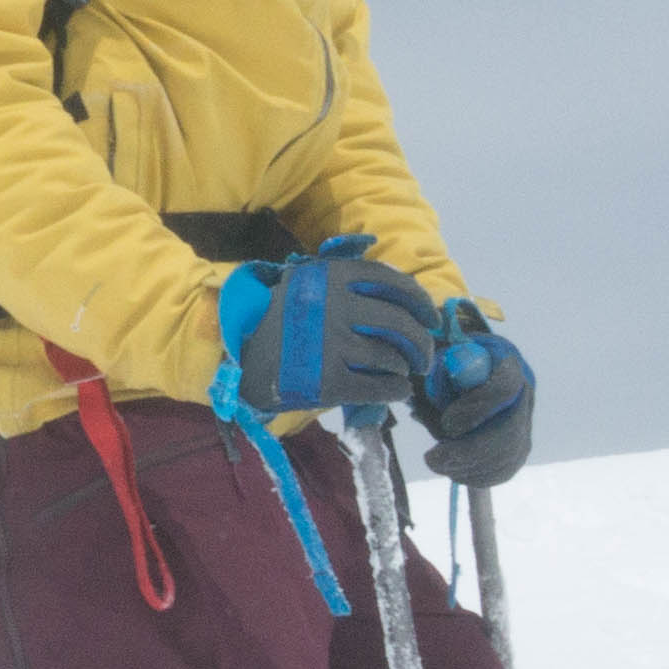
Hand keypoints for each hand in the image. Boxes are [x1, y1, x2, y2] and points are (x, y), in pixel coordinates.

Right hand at [216, 240, 439, 416]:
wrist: (238, 354)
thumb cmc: (278, 318)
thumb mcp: (306, 282)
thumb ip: (346, 279)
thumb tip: (402, 291)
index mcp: (332, 277)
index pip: (393, 283)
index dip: (420, 302)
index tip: (430, 317)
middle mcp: (335, 307)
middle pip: (400, 324)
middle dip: (422, 343)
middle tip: (424, 356)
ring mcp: (332, 345)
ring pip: (391, 357)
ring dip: (404, 367)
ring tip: (401, 371)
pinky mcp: (329, 381)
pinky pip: (379, 387)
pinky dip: (396, 390)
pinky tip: (396, 390)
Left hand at [418, 301, 536, 485]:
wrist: (469, 372)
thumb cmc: (450, 363)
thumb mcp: (441, 357)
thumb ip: (436, 374)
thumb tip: (418, 398)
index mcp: (507, 362)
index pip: (504, 389)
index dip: (476, 410)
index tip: (447, 424)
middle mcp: (523, 394)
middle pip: (509, 431)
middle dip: (469, 450)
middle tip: (432, 459)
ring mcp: (525, 423)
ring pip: (507, 456)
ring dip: (469, 466)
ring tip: (436, 462)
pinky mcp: (518, 447)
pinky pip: (504, 470)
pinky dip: (477, 476)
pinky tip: (453, 472)